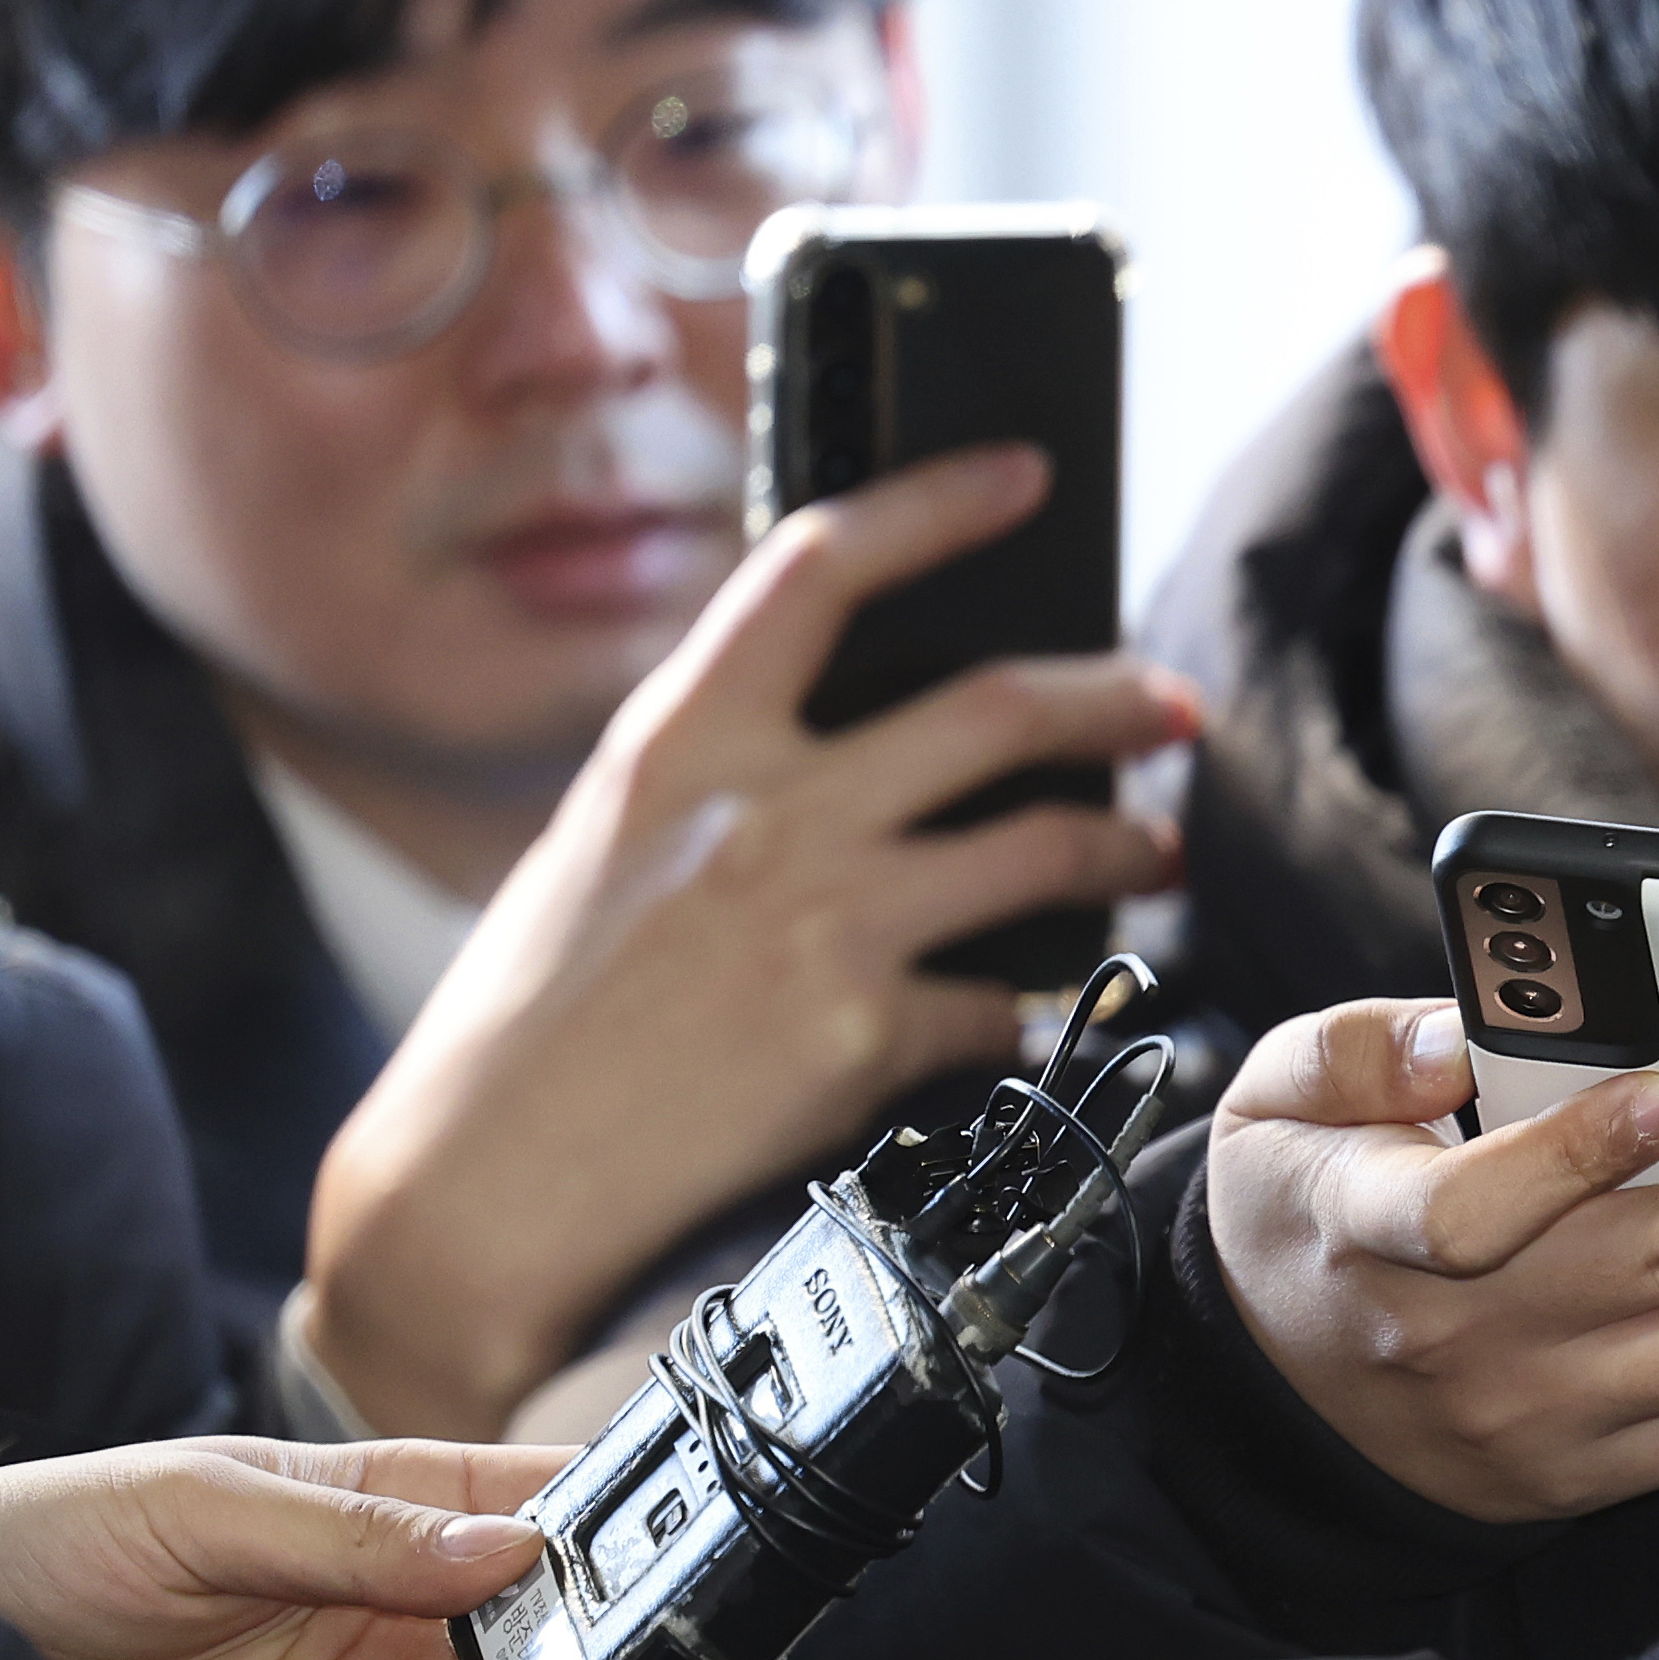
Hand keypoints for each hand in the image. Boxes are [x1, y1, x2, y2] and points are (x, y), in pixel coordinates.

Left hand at [0, 1434, 557, 1659]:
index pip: (530, 1490)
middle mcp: (392, 1584)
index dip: (612, 1512)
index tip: (677, 1552)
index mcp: (377, 1493)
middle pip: (544, 1604)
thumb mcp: (193, 1509)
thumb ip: (349, 1532)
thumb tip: (503, 1546)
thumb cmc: (44, 1542)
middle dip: (609, 1628)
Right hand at [294, 445, 1191, 1439]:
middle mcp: (766, 811)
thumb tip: (858, 740)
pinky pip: (1011, 1001)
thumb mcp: (606, 840)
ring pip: (1048, 845)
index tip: (1026, 476)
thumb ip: (725, 774)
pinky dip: (1041, 1002)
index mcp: (681, 740)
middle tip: (1175, 704)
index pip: (821, 567)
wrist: (483, 1183)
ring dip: (1129, 843)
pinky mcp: (868, 1034)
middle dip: (1117, 696)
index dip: (937, 504)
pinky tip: (1049, 1006)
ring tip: (1160, 850)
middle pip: (1000, 707)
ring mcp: (826, 918)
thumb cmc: (535, 1017)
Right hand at [1208, 1002, 1658, 1521]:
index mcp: (1370, 1228)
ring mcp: (1529, 1414)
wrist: (1275, 1398)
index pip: (1472, 1209)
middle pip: (1645, 1269)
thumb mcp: (1278, 1106)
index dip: (1580, 1150)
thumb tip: (1460, 1034)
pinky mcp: (1581, 1472)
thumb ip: (1358, 1048)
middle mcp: (1456, 1334)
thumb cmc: (1305, 1223)